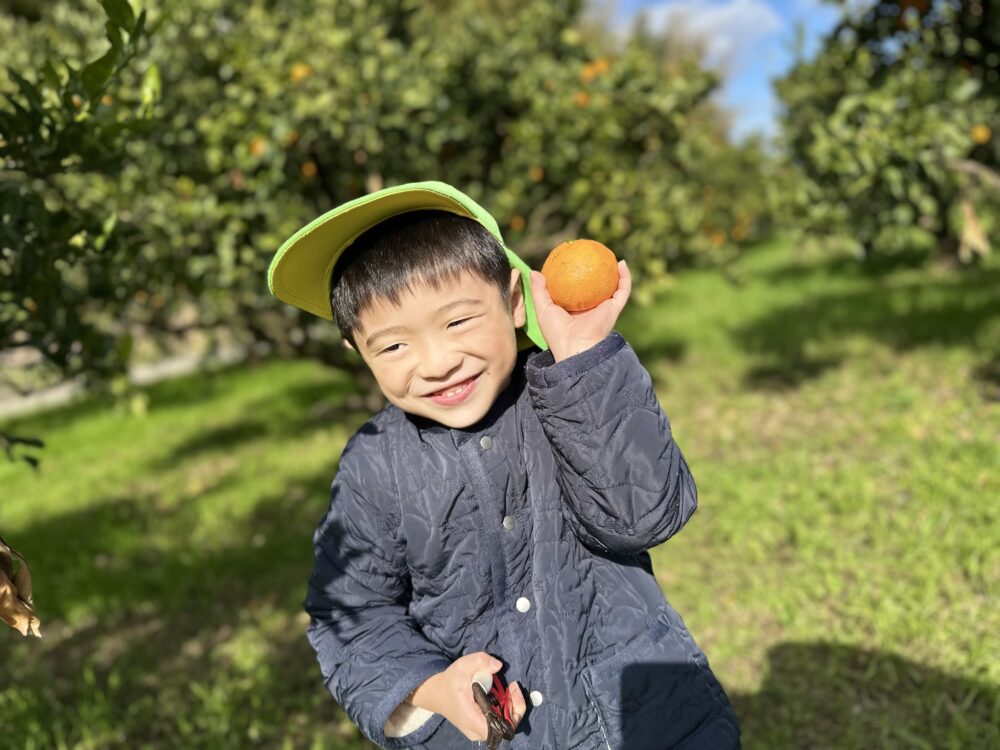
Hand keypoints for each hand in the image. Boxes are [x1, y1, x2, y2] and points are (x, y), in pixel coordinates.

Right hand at [408, 652, 526, 740]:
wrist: (437, 693)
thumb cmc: (450, 681)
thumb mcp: (462, 666)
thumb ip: (480, 661)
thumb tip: (498, 665)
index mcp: (472, 719)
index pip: (501, 729)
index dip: (513, 712)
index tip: (511, 690)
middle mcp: (476, 730)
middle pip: (506, 728)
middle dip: (515, 706)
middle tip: (512, 686)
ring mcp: (478, 731)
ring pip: (504, 726)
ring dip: (511, 707)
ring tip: (509, 688)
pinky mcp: (480, 727)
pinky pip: (499, 723)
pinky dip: (505, 709)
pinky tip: (503, 694)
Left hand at [529, 260, 630, 362]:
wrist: (575, 346)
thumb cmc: (557, 332)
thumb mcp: (543, 309)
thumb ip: (539, 291)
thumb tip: (535, 272)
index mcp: (575, 310)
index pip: (576, 290)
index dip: (575, 275)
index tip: (573, 260)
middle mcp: (591, 309)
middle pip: (596, 287)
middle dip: (598, 273)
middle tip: (594, 256)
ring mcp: (604, 308)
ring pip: (613, 287)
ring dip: (616, 272)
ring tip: (612, 256)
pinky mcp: (614, 309)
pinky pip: (623, 290)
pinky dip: (625, 277)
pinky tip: (621, 263)